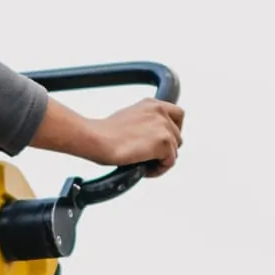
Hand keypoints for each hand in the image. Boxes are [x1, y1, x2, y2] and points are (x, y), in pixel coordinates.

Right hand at [38, 97, 185, 175]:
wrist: (96, 138)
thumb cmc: (103, 134)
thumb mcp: (129, 120)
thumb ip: (145, 124)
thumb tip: (152, 141)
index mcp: (152, 104)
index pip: (178, 114)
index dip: (174, 130)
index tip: (163, 142)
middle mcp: (160, 111)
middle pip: (178, 137)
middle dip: (165, 150)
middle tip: (148, 160)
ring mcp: (164, 126)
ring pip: (174, 152)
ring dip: (160, 161)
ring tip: (142, 165)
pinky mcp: (164, 142)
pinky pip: (169, 163)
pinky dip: (158, 170)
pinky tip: (143, 169)